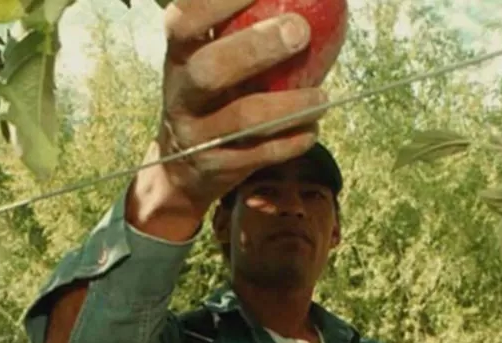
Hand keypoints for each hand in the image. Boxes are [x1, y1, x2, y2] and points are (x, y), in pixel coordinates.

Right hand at [141, 0, 328, 217]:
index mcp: (179, 57)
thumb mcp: (206, 60)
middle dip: (256, 48)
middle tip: (299, 30)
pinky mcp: (217, 166)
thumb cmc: (209, 97)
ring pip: (243, 118)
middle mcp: (180, 93)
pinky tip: (311, 129)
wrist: (182, 168)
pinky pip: (261, 153)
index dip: (217, 2)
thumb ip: (238, 31)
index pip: (184, 21)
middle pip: (209, 70)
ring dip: (291, 106)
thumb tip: (302, 2)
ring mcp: (196, 134)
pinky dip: (292, 140)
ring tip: (322, 98)